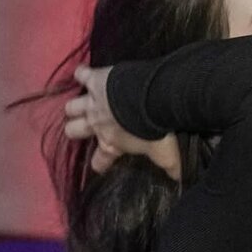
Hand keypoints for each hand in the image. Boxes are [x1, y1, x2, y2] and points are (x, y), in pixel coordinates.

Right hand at [64, 64, 180, 181]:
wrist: (152, 101)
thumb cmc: (156, 132)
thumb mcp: (164, 154)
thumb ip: (170, 166)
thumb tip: (179, 179)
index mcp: (111, 144)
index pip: (99, 160)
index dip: (99, 164)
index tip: (100, 165)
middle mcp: (97, 124)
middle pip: (73, 130)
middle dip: (75, 130)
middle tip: (82, 127)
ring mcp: (93, 102)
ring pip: (72, 106)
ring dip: (75, 106)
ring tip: (78, 105)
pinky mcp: (95, 81)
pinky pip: (81, 75)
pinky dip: (82, 74)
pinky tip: (82, 73)